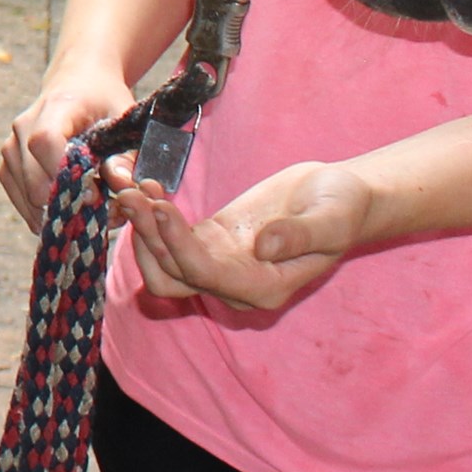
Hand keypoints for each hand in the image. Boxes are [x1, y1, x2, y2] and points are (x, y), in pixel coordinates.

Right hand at [0, 65, 132, 229]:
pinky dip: (43, 213)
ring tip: (88, 210)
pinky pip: (20, 199)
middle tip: (101, 211)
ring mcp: (11, 146)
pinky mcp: (8, 164)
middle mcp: (24, 126)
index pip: (45, 143)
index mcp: (56, 107)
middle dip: (69, 205)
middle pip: (34, 181)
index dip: (66, 175)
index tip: (95, 194)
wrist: (79, 83)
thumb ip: (127, 154)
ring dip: (58, 213)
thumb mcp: (125, 120)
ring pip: (26, 197)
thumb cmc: (104, 101)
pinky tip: (68, 210)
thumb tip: (121, 186)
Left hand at [117, 159, 372, 311]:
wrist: (340, 197)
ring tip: (128, 186)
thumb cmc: (342, 208)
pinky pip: (168, 237)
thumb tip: (265, 248)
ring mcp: (217, 263)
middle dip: (147, 240)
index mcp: (264, 289)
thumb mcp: (331, 219)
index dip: (179, 244)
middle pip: (172, 277)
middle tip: (131, 195)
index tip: (162, 206)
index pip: (207, 276)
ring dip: (140, 227)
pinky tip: (144, 182)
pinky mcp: (208, 240)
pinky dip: (151, 214)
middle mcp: (234, 285)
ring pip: (162, 260)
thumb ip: (301, 236)